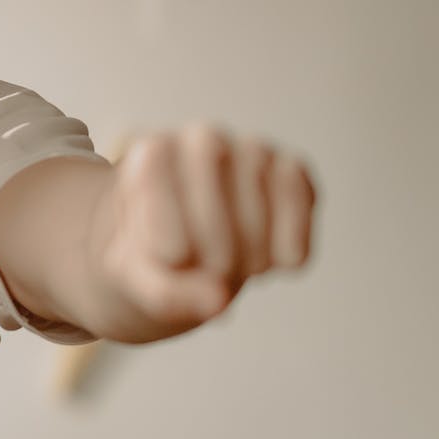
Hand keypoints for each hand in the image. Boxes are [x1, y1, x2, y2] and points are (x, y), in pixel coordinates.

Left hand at [92, 123, 316, 338]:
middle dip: (214, 253)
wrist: (186, 243)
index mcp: (150, 152)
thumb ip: (166, 293)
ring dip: (254, 253)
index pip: (159, 188)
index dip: (168, 237)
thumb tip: (218, 301)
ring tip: (241, 270)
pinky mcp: (289, 167)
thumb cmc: (154, 254)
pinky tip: (283, 264)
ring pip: (259, 198)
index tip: (170, 260)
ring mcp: (248, 148)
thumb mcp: (141, 278)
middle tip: (211, 274)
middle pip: (213, 202)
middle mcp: (200, 138)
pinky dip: (294, 238)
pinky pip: (298, 193)